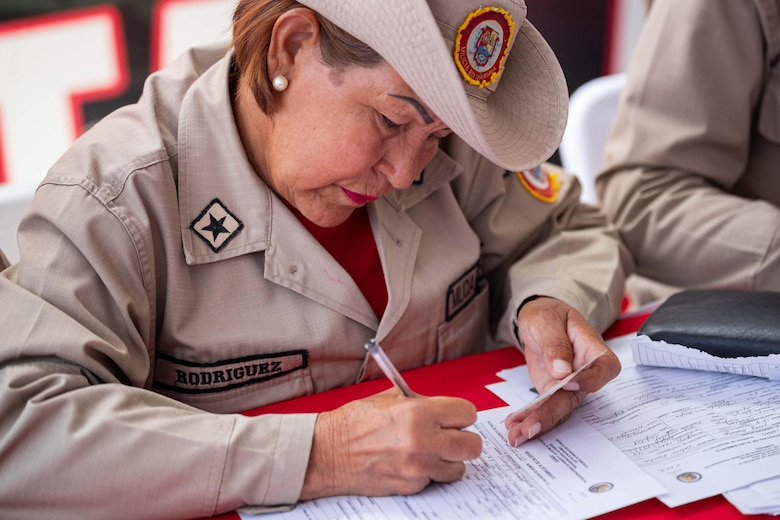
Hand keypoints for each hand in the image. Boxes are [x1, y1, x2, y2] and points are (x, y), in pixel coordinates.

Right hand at [301, 389, 481, 498]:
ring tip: (430, 450)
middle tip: (450, 435)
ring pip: (459, 467)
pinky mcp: (411, 486)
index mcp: (418, 413)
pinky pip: (435, 480)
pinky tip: (411, 462)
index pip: (467, 413)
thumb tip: (444, 409)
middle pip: (473, 446)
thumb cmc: (353, 423)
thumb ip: (422, 402)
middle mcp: (422, 441)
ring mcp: (418, 468)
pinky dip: (429, 472)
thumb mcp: (389, 398)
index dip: (461, 414)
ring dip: (448, 459)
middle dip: (464, 438)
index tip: (455, 416)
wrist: (328, 453)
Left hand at [504, 297, 620, 446]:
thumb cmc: (549, 315)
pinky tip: (514, 428)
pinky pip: (544, 408)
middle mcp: (585, 372)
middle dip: (552, 414)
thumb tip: (562, 371)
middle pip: (575, 397)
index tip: (569, 384)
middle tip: (529, 428)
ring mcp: (569, 385)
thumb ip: (556, 343)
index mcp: (592, 348)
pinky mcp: (553, 392)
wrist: (539, 320)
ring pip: (558, 408)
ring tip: (516, 436)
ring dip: (537, 423)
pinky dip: (528, 419)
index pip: (604, 367)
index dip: (591, 379)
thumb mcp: (548, 320)